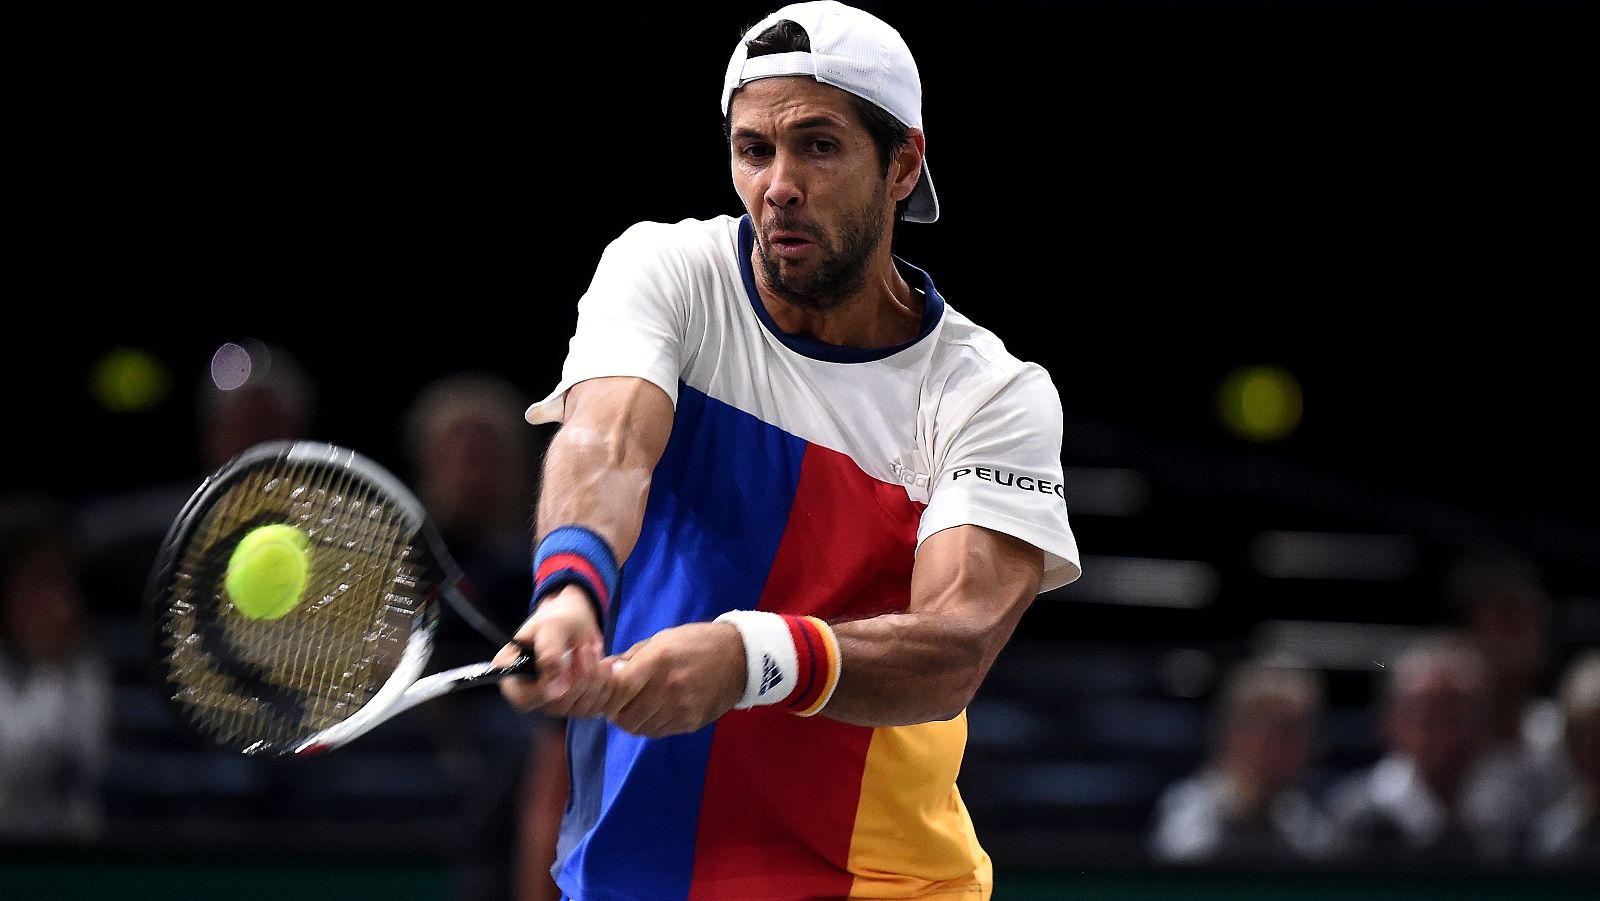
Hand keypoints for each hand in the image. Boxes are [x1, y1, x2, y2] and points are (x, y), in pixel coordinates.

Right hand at [495, 585, 609, 717]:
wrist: (576, 620)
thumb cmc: (558, 618)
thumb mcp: (553, 627)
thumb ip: (549, 655)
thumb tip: (554, 691)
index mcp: (512, 673)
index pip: (523, 699)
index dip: (547, 691)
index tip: (567, 668)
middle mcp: (530, 693)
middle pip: (556, 707)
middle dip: (579, 677)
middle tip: (585, 648)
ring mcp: (552, 701)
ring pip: (578, 708)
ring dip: (595, 678)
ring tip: (593, 650)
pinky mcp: (574, 703)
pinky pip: (595, 706)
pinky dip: (605, 684)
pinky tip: (603, 664)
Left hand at [601, 621, 745, 737]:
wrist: (741, 658)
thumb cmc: (697, 642)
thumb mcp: (661, 640)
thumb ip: (630, 658)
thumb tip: (604, 672)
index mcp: (658, 661)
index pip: (617, 690)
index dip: (605, 694)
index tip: (605, 689)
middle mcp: (668, 689)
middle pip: (624, 716)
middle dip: (615, 709)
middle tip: (620, 698)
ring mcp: (680, 709)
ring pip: (638, 728)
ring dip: (631, 718)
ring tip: (638, 703)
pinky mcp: (690, 723)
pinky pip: (657, 731)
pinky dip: (649, 723)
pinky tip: (655, 709)